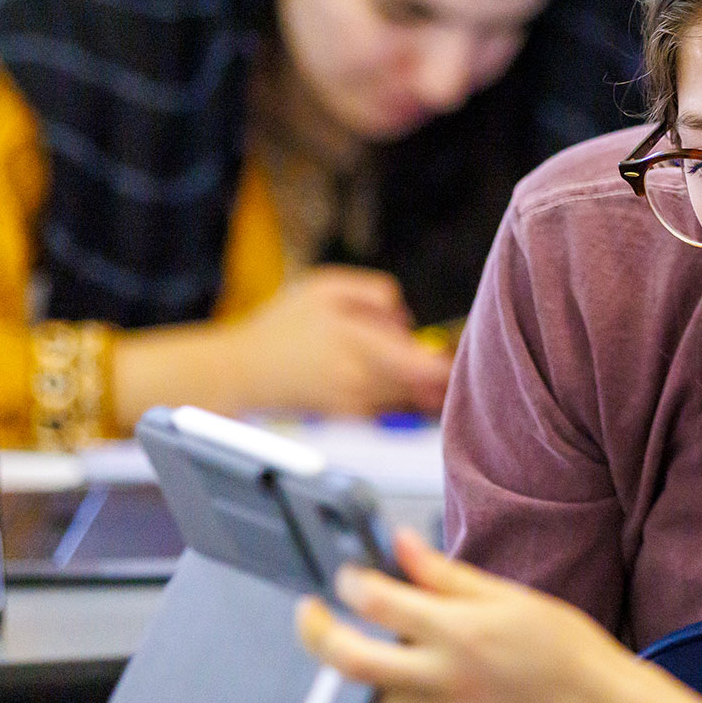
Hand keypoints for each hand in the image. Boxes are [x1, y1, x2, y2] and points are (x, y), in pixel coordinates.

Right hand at [223, 268, 452, 415]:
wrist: (241, 370)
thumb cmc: (281, 324)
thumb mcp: (325, 285)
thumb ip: (375, 291)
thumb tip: (409, 317)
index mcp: (355, 342)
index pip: (420, 365)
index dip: (447, 364)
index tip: (460, 355)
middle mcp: (358, 380)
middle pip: (422, 383)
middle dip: (435, 368)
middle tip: (441, 351)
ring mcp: (354, 404)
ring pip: (409, 395)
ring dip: (417, 380)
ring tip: (392, 356)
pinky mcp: (350, 417)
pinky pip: (389, 405)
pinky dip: (396, 391)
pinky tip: (376, 372)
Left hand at [298, 529, 644, 702]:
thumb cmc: (566, 651)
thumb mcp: (512, 598)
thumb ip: (447, 576)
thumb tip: (401, 544)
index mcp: (461, 631)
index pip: (376, 602)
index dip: (349, 584)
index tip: (346, 579)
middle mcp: (446, 680)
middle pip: (351, 661)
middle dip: (318, 634)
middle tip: (310, 617)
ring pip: (380, 700)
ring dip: (381, 676)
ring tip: (410, 661)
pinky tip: (440, 697)